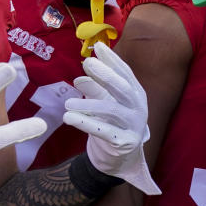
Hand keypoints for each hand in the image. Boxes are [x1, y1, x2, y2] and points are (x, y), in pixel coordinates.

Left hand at [63, 42, 158, 195]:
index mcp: (135, 94)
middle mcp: (138, 107)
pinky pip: (104, 131)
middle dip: (106, 74)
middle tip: (88, 62)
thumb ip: (94, 89)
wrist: (121, 158)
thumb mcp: (103, 103)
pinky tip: (69, 119)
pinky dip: (86, 124)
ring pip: (112, 110)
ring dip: (89, 104)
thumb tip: (80, 76)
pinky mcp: (125, 142)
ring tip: (67, 103)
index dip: (112, 60)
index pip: (125, 73)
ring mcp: (134, 125)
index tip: (97, 47)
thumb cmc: (112, 124)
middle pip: (123, 88)